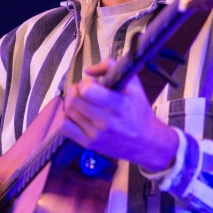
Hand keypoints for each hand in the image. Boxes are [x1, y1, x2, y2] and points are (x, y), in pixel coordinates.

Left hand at [60, 59, 178, 172]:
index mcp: (118, 105)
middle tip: (83, 91)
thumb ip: (111, 67)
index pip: (87, 91)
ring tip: (81, 102)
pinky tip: (75, 114)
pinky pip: (65, 128)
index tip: (91, 84)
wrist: (147, 142)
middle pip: (74, 100)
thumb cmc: (139, 111)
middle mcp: (106, 121)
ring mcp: (96, 134)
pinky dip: (66, 118)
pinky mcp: (90, 144)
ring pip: (68, 112)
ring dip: (71, 103)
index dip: (85, 83)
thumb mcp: (133, 85)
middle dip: (76, 90)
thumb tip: (87, 70)